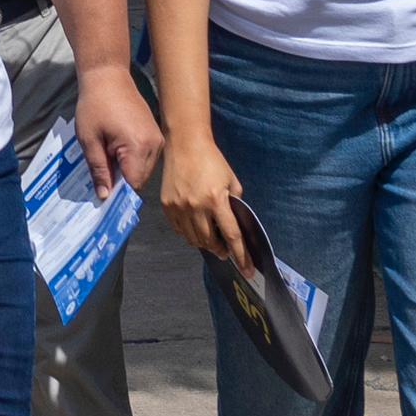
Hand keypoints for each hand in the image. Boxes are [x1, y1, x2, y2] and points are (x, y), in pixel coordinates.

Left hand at [73, 66, 161, 195]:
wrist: (108, 77)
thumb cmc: (94, 106)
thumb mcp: (89, 140)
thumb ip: (99, 170)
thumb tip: (104, 196)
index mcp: (138, 146)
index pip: (133, 184)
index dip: (118, 195)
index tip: (103, 201)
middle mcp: (154, 145)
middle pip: (139, 179)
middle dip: (121, 183)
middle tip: (100, 180)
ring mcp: (158, 140)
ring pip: (143, 170)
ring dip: (126, 172)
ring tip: (107, 161)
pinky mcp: (156, 135)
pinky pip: (146, 159)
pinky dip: (131, 161)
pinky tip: (115, 153)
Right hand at [158, 126, 244, 259]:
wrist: (185, 145)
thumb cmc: (212, 161)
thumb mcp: (231, 181)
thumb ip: (234, 203)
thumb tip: (233, 224)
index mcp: (216, 200)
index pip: (231, 235)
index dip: (241, 255)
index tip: (247, 270)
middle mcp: (196, 207)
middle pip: (210, 241)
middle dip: (221, 250)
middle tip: (226, 251)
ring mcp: (179, 208)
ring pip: (194, 239)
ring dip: (205, 244)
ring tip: (211, 240)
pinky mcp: (167, 206)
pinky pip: (180, 231)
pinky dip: (190, 234)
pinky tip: (196, 228)